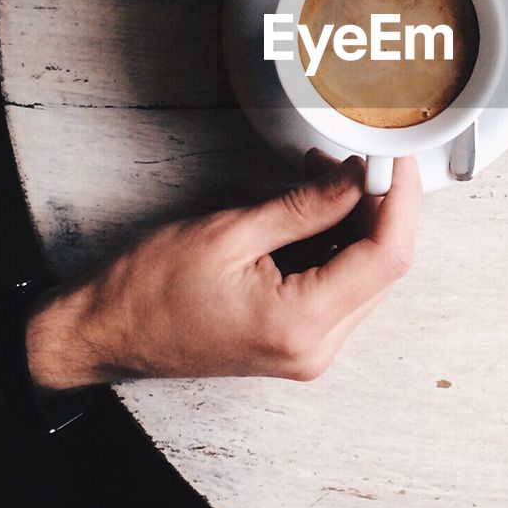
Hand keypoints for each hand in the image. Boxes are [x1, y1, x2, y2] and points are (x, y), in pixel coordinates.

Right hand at [0, 154, 420, 407]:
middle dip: (377, 206)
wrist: (107, 333)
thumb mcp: (231, 232)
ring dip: (356, 222)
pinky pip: (339, 287)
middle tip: (352, 157)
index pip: (386, 259)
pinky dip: (335, 243)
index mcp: (300, 325)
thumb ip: (305, 206)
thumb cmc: (151, 288)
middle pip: (383, 269)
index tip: (395, 157)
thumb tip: (358, 175)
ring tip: (322, 175)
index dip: (400, 201)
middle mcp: (315, 348)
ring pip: (365, 276)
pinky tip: (313, 207)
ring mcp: (308, 350)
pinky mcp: (297, 341)